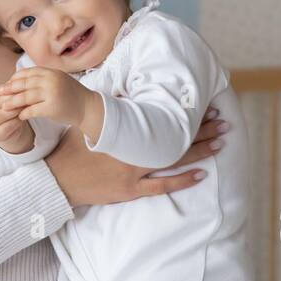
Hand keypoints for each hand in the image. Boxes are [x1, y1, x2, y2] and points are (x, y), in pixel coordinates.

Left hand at [0, 67, 99, 137]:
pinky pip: (32, 110)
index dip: (15, 78)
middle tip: (0, 94)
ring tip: (5, 106)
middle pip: (25, 84)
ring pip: (26, 97)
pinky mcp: (52, 108)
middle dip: (11, 89)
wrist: (87, 107)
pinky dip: (24, 113)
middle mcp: (51, 81)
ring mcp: (52, 94)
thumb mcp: (57, 80)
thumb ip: (42, 78)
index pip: (28, 73)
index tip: (7, 84)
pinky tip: (20, 116)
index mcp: (51, 72)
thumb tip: (18, 79)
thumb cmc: (70, 94)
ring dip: (13, 102)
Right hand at [0, 85, 34, 154]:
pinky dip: (17, 121)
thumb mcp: (8, 98)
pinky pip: (7, 126)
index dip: (12, 89)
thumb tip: (23, 83)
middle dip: (14, 99)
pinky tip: (24, 117)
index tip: (25, 87)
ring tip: (28, 106)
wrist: (7, 130)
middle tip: (28, 96)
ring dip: (16, 110)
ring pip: (3, 114)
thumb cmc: (8, 110)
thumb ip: (11, 91)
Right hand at [44, 104, 228, 207]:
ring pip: (174, 160)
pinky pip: (161, 186)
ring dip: (199, 151)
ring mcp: (133, 172)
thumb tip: (120, 89)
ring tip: (221, 143)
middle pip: (174, 138)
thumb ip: (105, 108)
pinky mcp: (129, 190)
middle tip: (223, 121)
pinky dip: (182, 181)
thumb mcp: (87, 122)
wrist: (57, 179)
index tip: (202, 104)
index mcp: (123, 130)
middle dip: (201, 129)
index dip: (183, 113)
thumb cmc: (69, 149)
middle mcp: (133, 150)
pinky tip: (201, 175)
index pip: (160, 118)